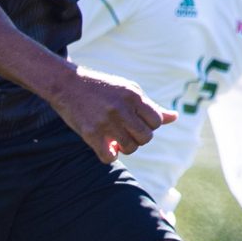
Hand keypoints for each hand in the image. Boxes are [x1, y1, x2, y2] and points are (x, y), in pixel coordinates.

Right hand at [50, 66, 172, 161]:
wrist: (66, 83)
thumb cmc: (102, 88)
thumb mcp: (129, 90)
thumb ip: (151, 106)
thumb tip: (175, 117)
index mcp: (134, 95)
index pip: (156, 122)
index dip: (149, 126)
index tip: (136, 122)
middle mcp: (122, 108)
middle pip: (145, 137)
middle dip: (138, 138)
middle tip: (126, 132)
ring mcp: (106, 121)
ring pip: (130, 148)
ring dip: (124, 147)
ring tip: (115, 138)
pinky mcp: (90, 132)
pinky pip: (109, 157)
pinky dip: (109, 156)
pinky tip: (105, 146)